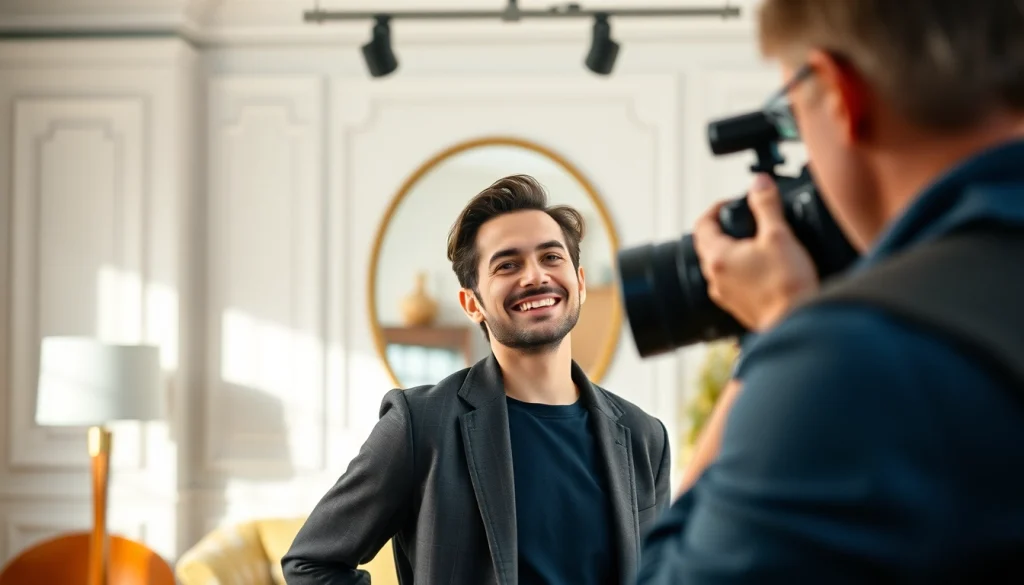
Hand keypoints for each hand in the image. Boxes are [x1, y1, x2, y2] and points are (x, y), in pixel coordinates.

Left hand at [693, 173, 818, 331]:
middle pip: (708, 245)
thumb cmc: (787, 285)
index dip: (715, 209)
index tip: (732, 203)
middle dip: (724, 229)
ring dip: (732, 251)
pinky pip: (732, 282)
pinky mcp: (738, 308)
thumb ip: (767, 205)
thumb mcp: (779, 236)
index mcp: (718, 258)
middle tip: (746, 220)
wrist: (798, 323)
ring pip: (719, 265)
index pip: (702, 225)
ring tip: (756, 243)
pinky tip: (762, 269)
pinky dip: (741, 270)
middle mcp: (715, 278)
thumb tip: (759, 183)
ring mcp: (725, 295)